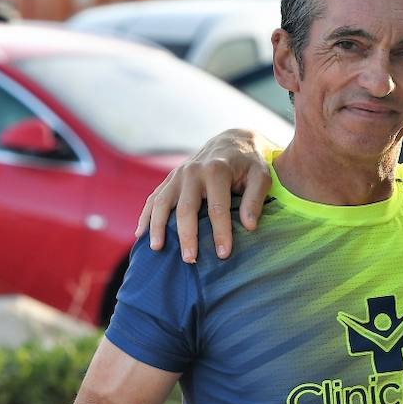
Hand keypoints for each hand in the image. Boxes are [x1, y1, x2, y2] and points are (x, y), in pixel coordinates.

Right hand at [135, 129, 274, 261]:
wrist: (232, 142)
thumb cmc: (250, 164)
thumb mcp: (261, 176)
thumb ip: (255, 199)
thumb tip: (249, 226)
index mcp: (217, 170)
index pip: (217, 207)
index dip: (220, 232)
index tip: (223, 254)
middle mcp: (193, 172)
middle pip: (186, 208)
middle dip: (187, 236)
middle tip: (190, 260)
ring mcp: (178, 175)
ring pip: (162, 203)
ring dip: (158, 226)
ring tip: (157, 249)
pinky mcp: (170, 180)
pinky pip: (153, 199)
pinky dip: (146, 216)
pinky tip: (140, 234)